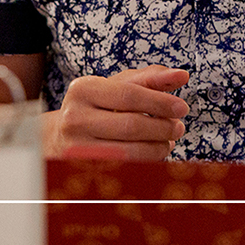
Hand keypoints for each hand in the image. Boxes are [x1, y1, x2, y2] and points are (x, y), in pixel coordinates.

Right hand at [41, 65, 188, 159]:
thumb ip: (150, 79)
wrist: (61, 136)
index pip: (129, 95)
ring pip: (130, 151)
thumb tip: (182, 75)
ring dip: (158, 147)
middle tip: (178, 127)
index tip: (182, 107)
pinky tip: (153, 152)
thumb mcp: (117, 86)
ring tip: (168, 141)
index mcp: (83, 89)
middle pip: (132, 125)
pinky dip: (146, 160)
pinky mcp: (84, 169)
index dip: (160, 102)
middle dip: (162, 127)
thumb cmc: (96, 107)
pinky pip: (124, 167)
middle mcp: (75, 117)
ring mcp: (76, 146)